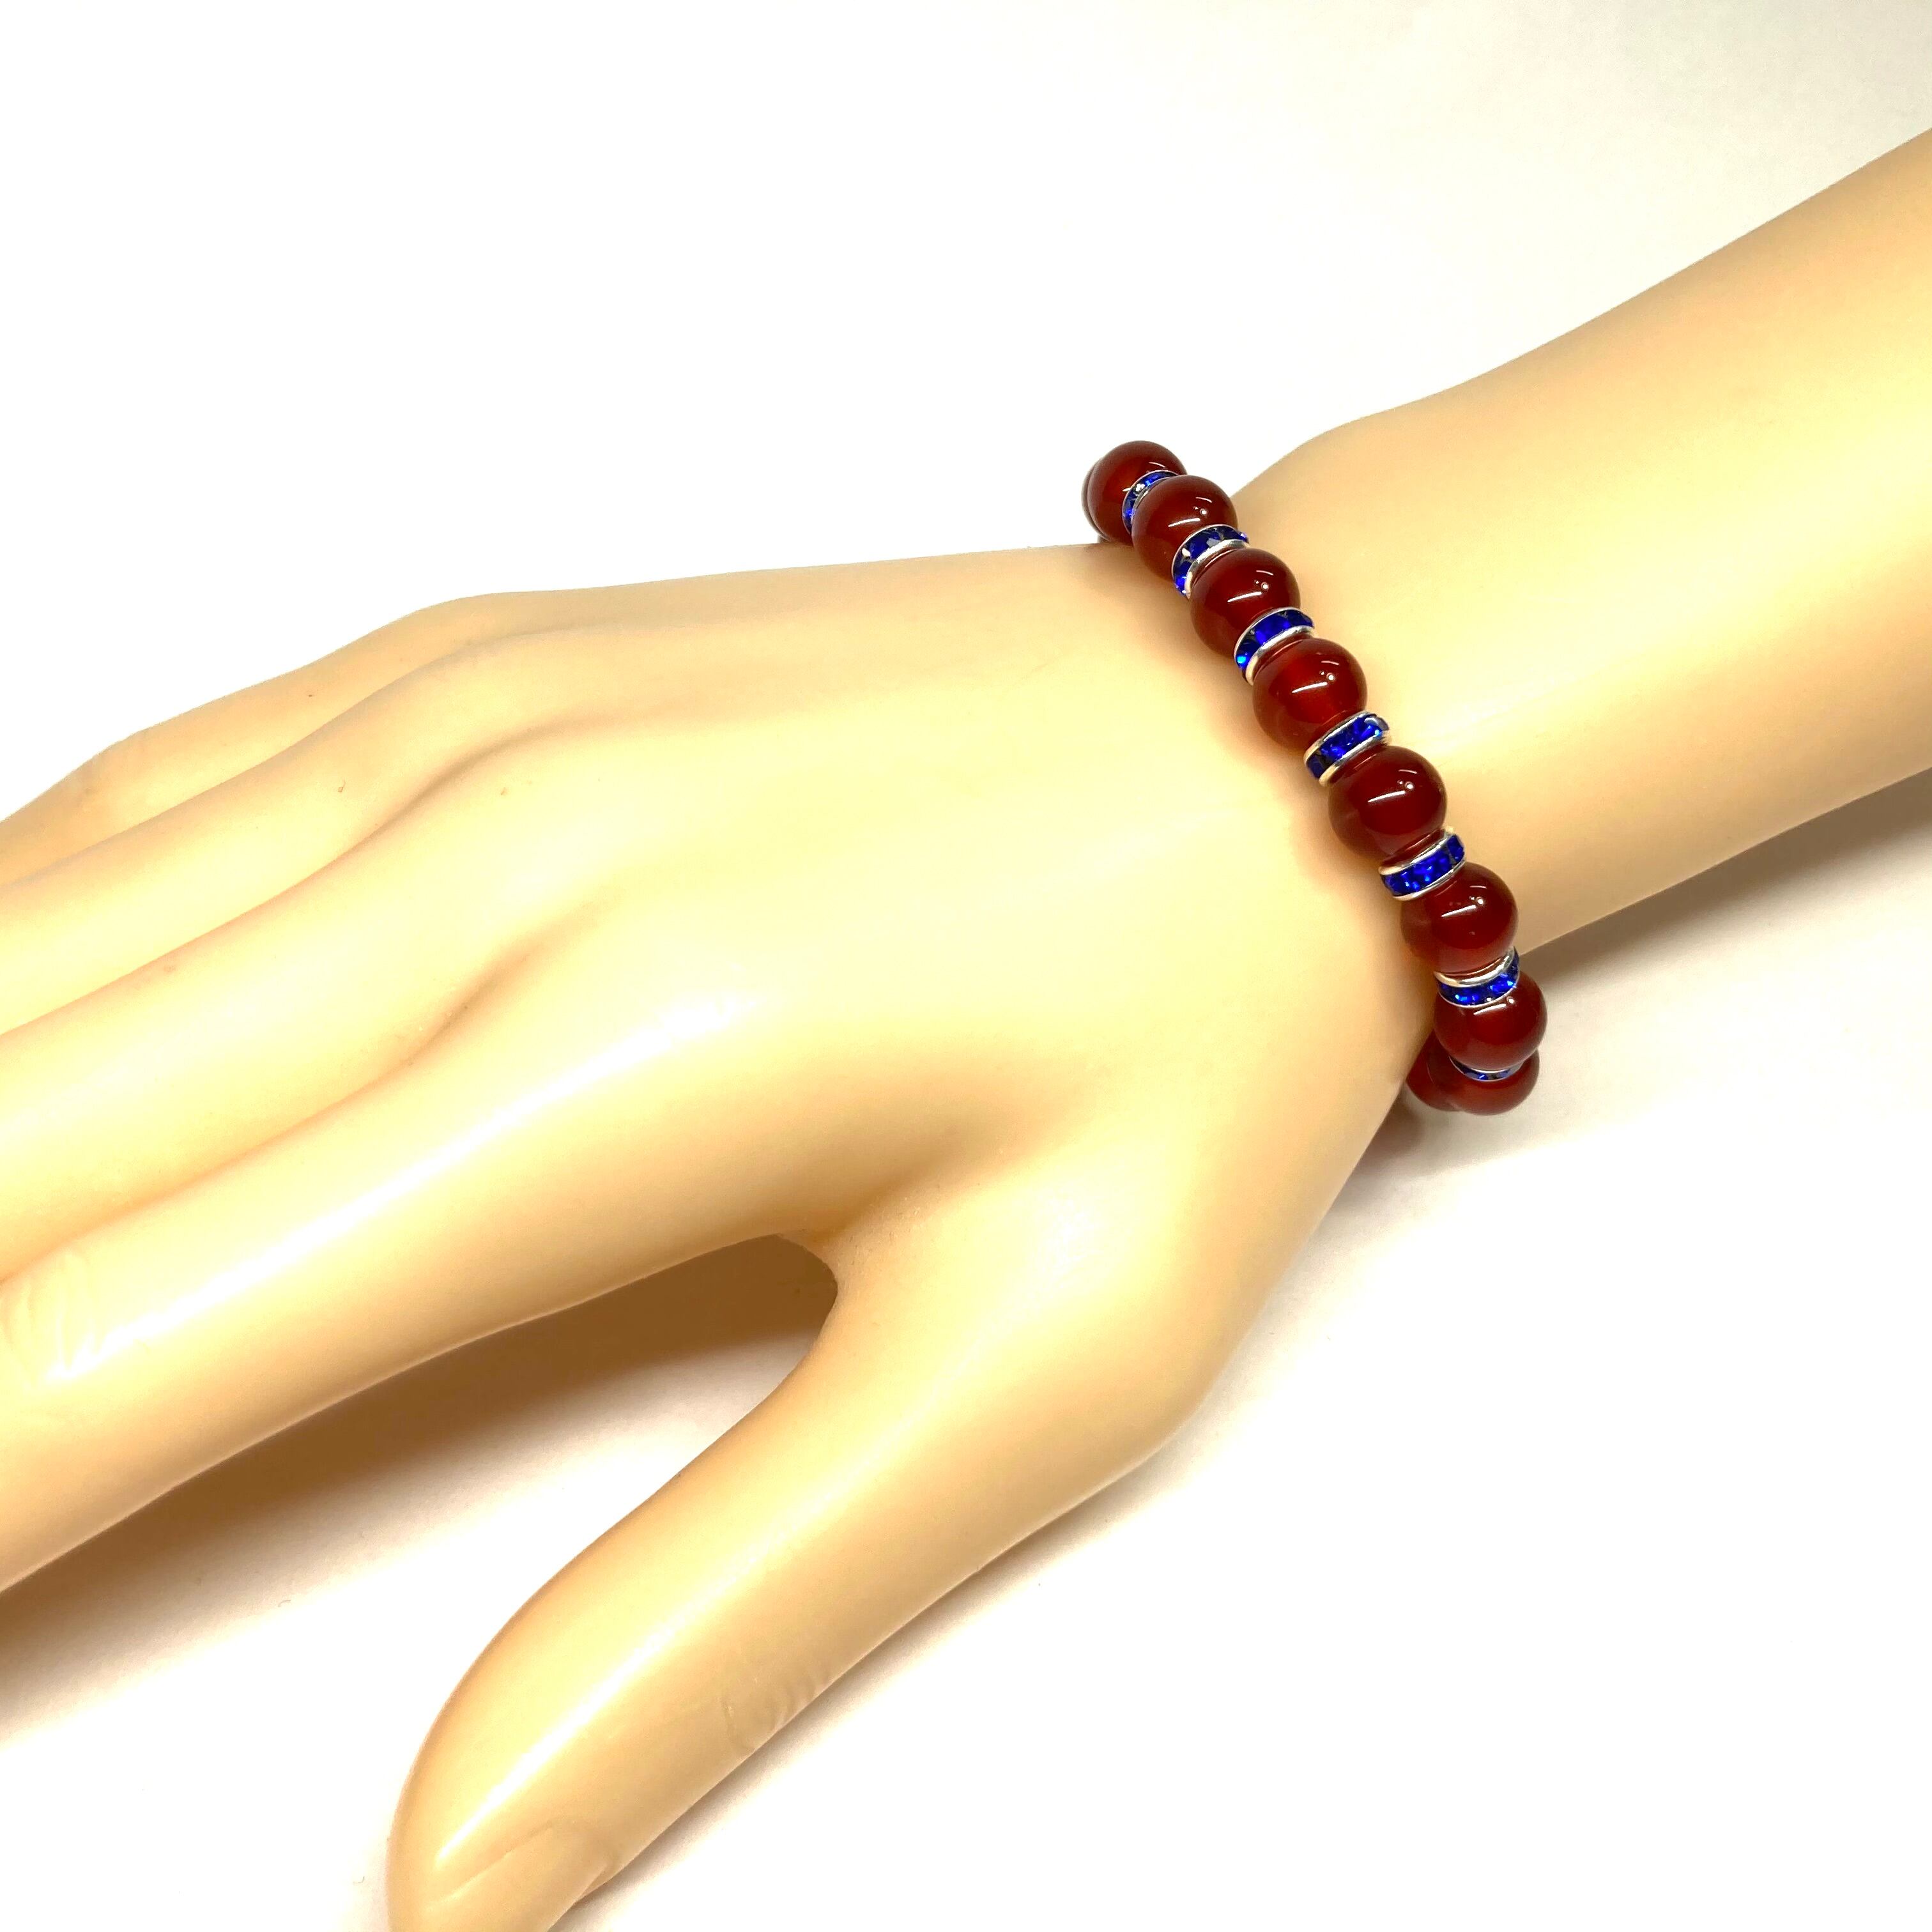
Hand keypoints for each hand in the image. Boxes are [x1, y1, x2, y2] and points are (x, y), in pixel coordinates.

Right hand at [0, 518, 1420, 1928]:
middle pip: (8, 1142)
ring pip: (10, 954)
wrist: (1296, 708)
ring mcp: (450, 724)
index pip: (119, 1342)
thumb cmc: (1198, 1021)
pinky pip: (123, 796)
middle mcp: (477, 857)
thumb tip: (452, 1880)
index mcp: (622, 1065)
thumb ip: (714, 1615)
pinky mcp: (460, 659)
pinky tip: (6, 1061)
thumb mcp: (1032, 1363)